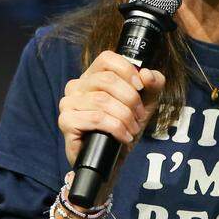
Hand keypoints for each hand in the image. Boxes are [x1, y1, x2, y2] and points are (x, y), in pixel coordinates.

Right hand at [57, 51, 166, 188]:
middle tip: (139, 116)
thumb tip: (147, 74)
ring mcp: (68, 103)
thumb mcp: (145, 104)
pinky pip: (96, 118)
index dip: (127, 70)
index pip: (107, 58)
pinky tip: (123, 137)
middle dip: (130, 99)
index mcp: (92, 76)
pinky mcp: (66, 122)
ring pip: (102, 100)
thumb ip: (152, 85)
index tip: (141, 88)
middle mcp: (76, 86)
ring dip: (124, 116)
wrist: (111, 159)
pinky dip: (115, 128)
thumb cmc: (124, 127)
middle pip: (107, 79)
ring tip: (132, 129)